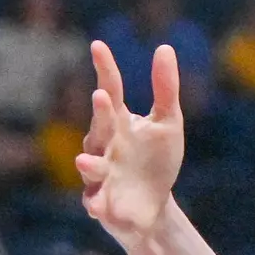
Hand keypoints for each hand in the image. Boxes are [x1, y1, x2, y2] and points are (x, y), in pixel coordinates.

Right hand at [76, 41, 184, 243]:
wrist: (152, 206)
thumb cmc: (156, 159)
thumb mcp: (168, 124)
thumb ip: (165, 89)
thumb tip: (165, 47)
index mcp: (119, 122)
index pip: (111, 91)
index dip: (105, 69)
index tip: (98, 44)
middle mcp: (104, 145)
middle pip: (100, 127)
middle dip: (100, 114)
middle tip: (102, 96)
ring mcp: (100, 174)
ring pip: (91, 168)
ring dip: (89, 165)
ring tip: (86, 161)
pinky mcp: (103, 203)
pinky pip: (96, 204)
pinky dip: (96, 205)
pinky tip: (97, 209)